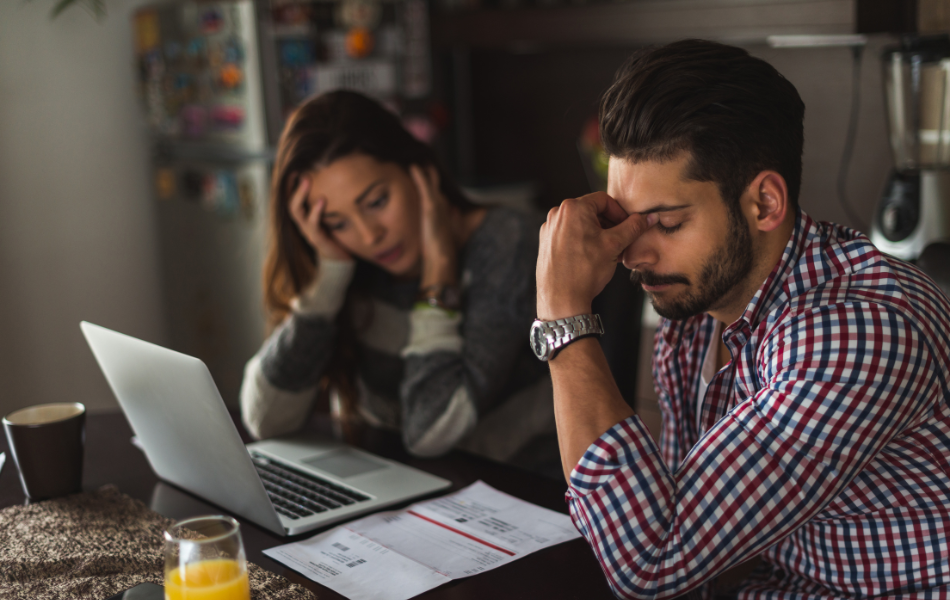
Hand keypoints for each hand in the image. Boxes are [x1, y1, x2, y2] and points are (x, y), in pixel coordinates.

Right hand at [287, 175, 352, 262]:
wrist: (342, 259)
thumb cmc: (336, 233)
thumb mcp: (331, 214)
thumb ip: (328, 199)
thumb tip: (333, 175)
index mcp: (304, 217)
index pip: (291, 199)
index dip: (290, 185)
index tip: (294, 168)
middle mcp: (302, 224)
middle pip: (290, 203)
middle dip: (294, 187)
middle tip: (301, 172)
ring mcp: (308, 232)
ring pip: (297, 212)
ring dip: (301, 195)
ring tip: (307, 180)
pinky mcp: (318, 240)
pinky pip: (313, 225)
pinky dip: (316, 212)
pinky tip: (322, 200)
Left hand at [411, 164, 457, 286]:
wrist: (441, 256)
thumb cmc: (437, 249)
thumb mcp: (433, 237)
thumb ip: (435, 228)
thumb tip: (439, 223)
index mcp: (440, 210)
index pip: (433, 190)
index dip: (428, 180)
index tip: (420, 168)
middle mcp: (441, 204)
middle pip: (434, 182)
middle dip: (428, 171)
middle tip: (421, 157)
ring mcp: (437, 204)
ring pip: (430, 181)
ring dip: (425, 169)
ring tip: (417, 156)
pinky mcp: (431, 207)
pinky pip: (425, 187)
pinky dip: (420, 176)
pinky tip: (413, 166)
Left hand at [537, 192, 656, 319]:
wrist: (561, 300)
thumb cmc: (585, 272)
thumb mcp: (614, 245)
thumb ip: (633, 227)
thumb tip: (649, 217)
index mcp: (573, 208)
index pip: (604, 200)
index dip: (620, 213)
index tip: (629, 227)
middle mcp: (557, 215)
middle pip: (592, 212)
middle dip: (610, 226)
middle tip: (622, 242)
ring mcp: (549, 229)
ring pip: (581, 225)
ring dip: (598, 235)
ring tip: (610, 253)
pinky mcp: (546, 244)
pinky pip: (570, 236)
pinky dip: (584, 242)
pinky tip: (593, 258)